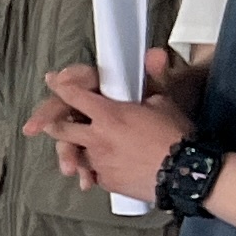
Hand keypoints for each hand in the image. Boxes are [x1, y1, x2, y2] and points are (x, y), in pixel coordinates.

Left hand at [26, 48, 195, 206]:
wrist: (186, 175)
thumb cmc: (176, 137)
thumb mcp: (164, 101)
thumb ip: (151, 79)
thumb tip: (154, 54)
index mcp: (108, 115)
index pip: (73, 96)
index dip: (60, 86)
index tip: (53, 81)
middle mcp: (97, 138)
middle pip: (60, 129)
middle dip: (52, 123)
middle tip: (49, 121)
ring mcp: (99, 162)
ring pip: (76, 153)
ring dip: (77, 149)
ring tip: (86, 148)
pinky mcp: (106, 181)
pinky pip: (94, 172)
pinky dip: (96, 168)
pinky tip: (109, 165)